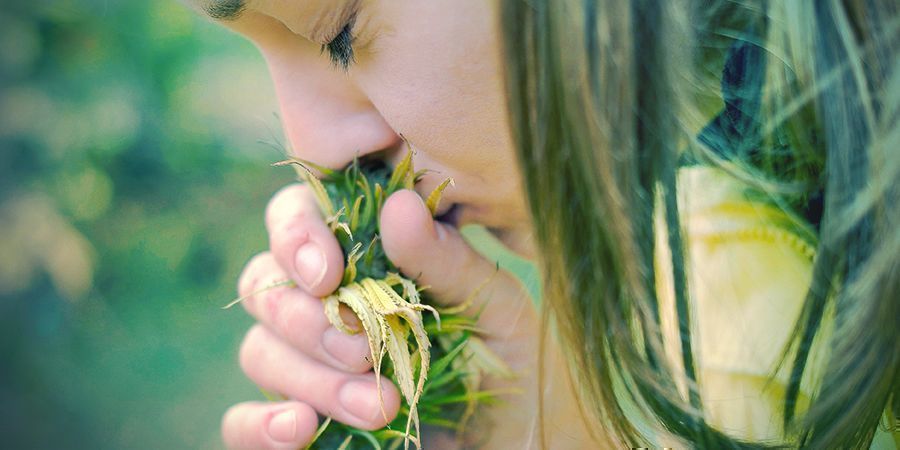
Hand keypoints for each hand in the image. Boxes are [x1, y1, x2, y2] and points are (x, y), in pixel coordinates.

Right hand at [221, 185, 597, 448]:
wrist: (516, 440)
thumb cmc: (506, 360)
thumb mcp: (492, 307)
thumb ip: (445, 260)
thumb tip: (397, 206)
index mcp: (363, 258)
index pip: (297, 218)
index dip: (296, 236)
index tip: (328, 274)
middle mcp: (322, 305)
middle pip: (265, 286)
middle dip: (307, 320)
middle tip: (365, 350)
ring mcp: (304, 364)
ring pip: (259, 351)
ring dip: (310, 378)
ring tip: (378, 407)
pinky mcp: (297, 423)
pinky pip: (241, 423)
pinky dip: (259, 427)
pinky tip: (299, 430)